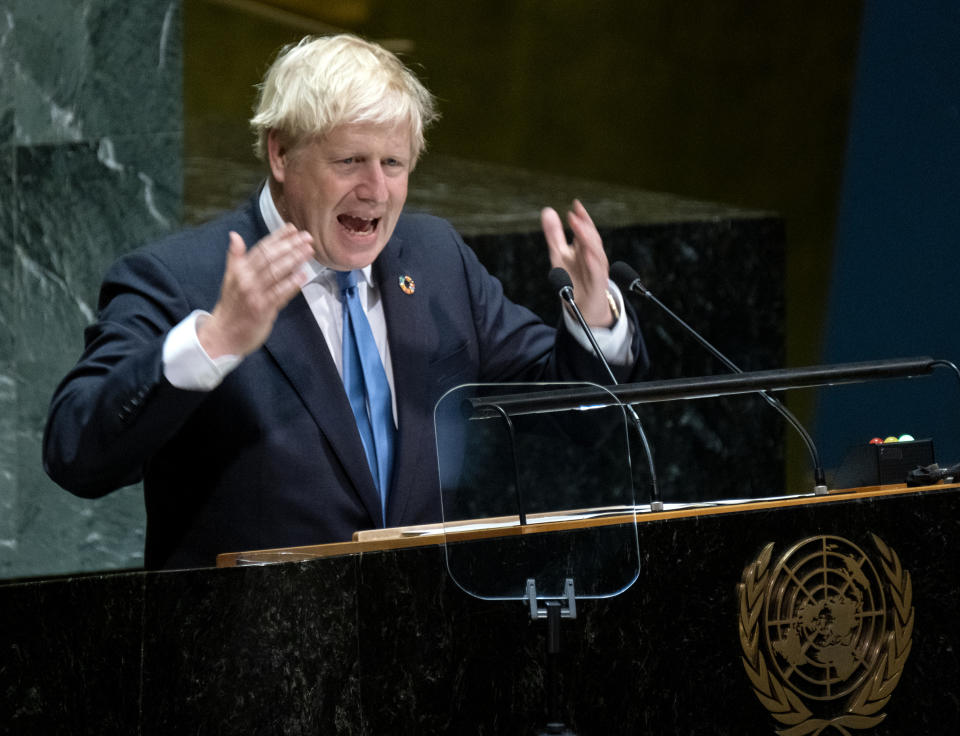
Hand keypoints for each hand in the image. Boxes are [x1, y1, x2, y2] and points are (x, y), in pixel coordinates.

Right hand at [198, 224, 313, 357]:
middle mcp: (246, 280)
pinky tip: (303, 275)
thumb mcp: (230, 278)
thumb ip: (235, 257)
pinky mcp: (263, 310)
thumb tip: (234, 235)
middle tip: (307, 237)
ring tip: (309, 251)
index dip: (277, 237)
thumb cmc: (231, 306)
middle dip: (291, 246)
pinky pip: (280, 294)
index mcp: (239, 270)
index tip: (292, 228)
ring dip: (295, 260)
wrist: (224, 334)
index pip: (261, 248)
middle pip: (271, 258)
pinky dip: (292, 284)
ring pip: (277, 273)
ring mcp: (255, 295)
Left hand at [541, 199, 612, 326]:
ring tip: (579, 228)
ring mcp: (598, 271)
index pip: (586, 230)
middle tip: (573, 214)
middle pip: (592, 239)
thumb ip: (554, 234)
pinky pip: (597, 273)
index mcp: (585, 249)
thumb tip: (548, 210)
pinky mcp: (598, 286)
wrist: (583, 310)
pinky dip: (593, 262)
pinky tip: (587, 254)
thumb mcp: (559, 255)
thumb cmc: (573, 281)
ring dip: (588, 240)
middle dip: (584, 226)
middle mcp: (594, 258)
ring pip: (596, 253)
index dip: (582, 217)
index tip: (575, 204)